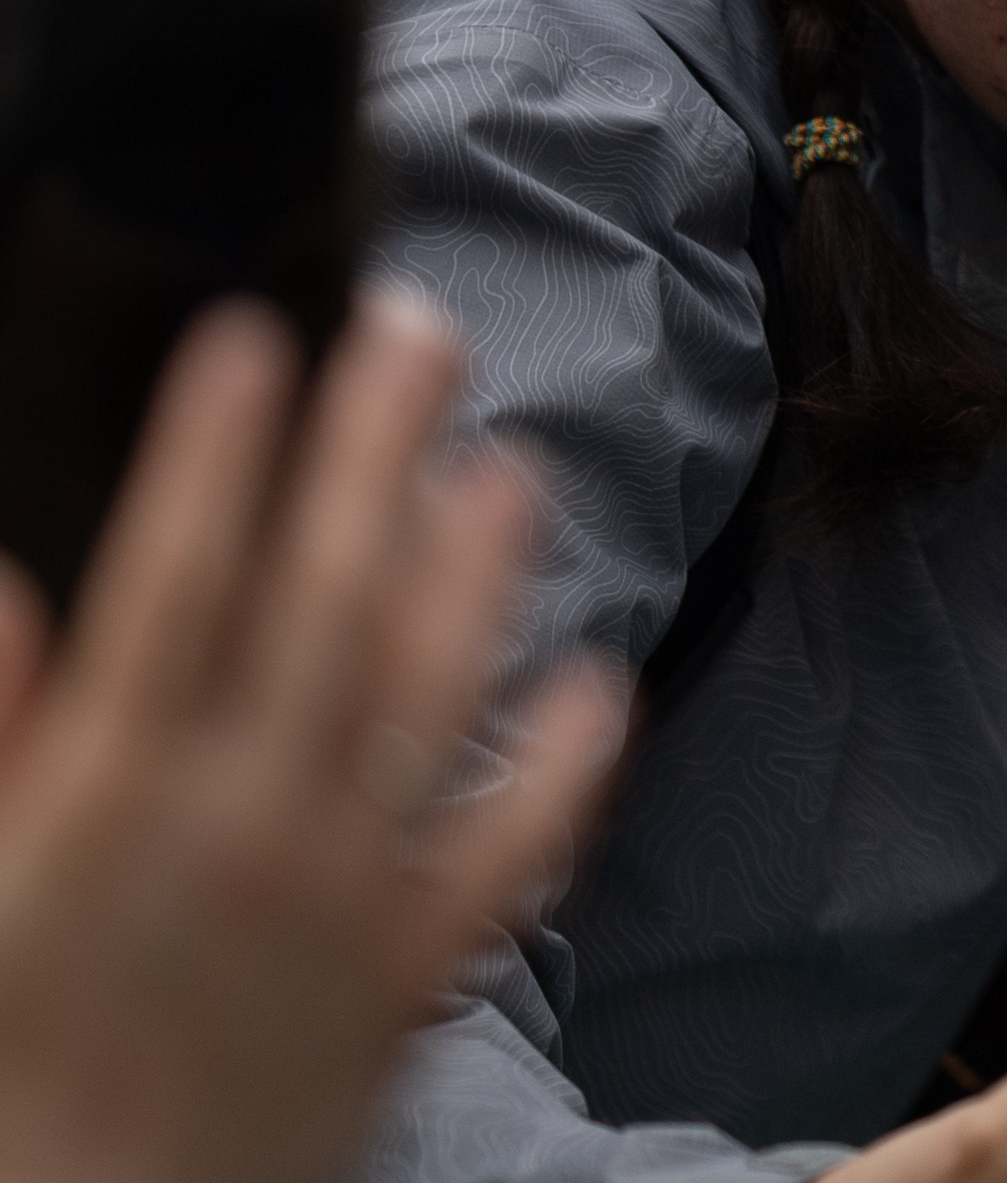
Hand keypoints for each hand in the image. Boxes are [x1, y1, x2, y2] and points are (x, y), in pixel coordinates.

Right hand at [0, 289, 629, 1182]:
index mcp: (102, 799)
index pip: (171, 584)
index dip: (215, 452)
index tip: (254, 334)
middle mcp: (234, 829)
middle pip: (319, 603)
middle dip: (367, 454)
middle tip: (416, 329)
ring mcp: (334, 903)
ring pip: (427, 700)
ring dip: (477, 574)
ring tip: (512, 465)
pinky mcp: (403, 983)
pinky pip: (505, 862)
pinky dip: (561, 773)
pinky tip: (598, 685)